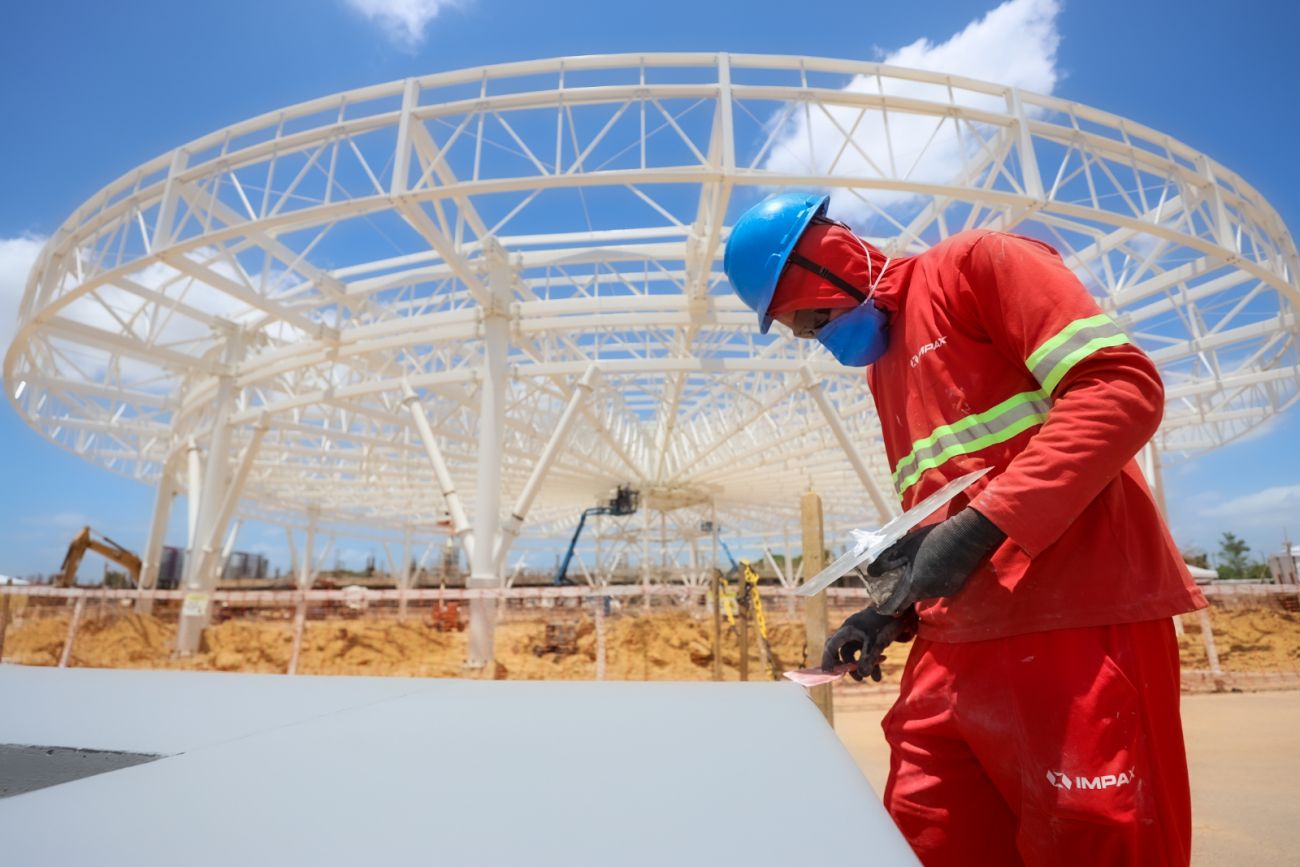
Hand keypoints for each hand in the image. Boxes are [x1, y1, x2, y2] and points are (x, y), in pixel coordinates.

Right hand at [821, 607, 918, 681]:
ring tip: (870, 679)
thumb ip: (868, 660)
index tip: (828, 673)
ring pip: (856, 653)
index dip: (828, 660)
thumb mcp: (876, 643)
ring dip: (861, 666)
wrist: (901, 609)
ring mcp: (861, 633)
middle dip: (846, 666)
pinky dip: (872, 662)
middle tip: (849, 676)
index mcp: (848, 630)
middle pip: (842, 651)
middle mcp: (851, 631)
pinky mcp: (871, 636)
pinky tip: (878, 674)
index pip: (832, 646)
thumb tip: (862, 675)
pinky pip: (867, 652)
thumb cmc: (886, 622)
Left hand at [869, 507, 1004, 615]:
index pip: (896, 605)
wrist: (966, 536)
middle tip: (900, 577)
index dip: (886, 607)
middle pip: (910, 597)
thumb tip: (871, 573)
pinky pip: (937, 588)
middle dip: (903, 591)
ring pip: (924, 592)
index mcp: (914, 584)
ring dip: (918, 584)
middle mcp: (928, 593)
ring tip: (920, 566)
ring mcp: (942, 591)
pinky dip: (932, 581)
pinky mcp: (954, 588)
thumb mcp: (904, 546)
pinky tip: (934, 566)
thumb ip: (886, 561)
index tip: (879, 607)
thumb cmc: (932, 538)